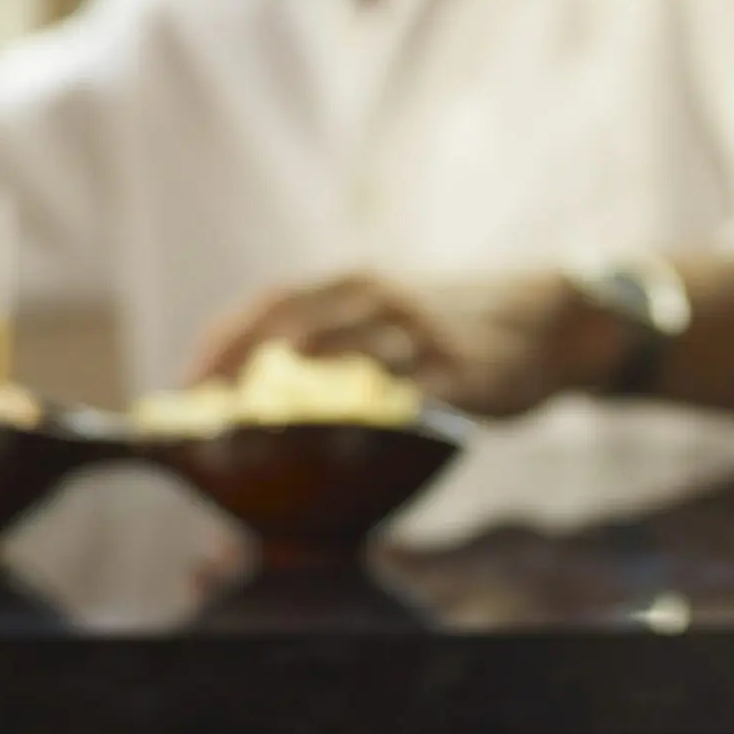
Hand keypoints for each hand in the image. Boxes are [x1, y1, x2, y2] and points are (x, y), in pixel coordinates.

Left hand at [187, 271, 631, 419]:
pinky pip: (409, 401)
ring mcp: (423, 335)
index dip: (221, 346)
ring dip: (292, 414)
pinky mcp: (462, 375)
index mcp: (356, 281)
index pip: (271, 305)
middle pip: (295, 338)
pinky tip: (340, 452)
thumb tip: (257, 391)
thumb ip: (334, 339)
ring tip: (252, 452)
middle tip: (210, 436)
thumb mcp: (391, 311)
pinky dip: (370, 425)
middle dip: (243, 387)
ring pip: (344, 370)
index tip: (183, 392)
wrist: (551, 320)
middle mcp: (382, 298)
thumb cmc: (453, 327)